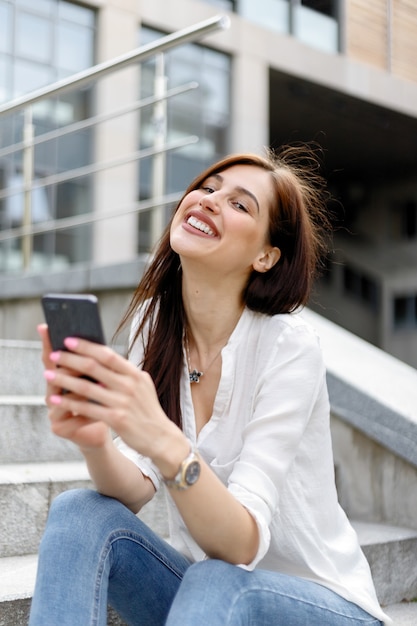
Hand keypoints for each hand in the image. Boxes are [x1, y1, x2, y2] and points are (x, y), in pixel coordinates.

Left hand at [42, 335, 178, 461]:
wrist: (160, 437)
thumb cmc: (146, 410)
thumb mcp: (141, 386)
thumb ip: (124, 373)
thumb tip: (101, 357)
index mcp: (135, 374)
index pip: (107, 354)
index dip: (86, 346)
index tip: (69, 340)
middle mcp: (130, 385)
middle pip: (94, 367)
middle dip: (70, 359)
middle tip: (54, 355)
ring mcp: (123, 402)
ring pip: (86, 387)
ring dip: (64, 379)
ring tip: (49, 374)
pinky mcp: (117, 419)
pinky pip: (87, 408)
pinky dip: (69, 403)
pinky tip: (57, 400)